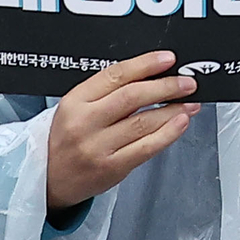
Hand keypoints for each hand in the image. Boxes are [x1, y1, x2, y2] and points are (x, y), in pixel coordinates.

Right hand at [42, 50, 194, 208]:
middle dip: (166, 87)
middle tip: (186, 83)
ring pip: (144, 121)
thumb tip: (151, 77)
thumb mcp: (75, 109)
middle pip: (133, 97)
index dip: (146, 65)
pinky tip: (180, 123)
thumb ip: (107, 93)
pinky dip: (168, 133)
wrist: (50, 180)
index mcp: (75, 101)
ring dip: (173, 109)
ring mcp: (98, 147)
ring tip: (189, 103)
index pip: (116, 75)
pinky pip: (147, 147)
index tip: (168, 59)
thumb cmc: (66, 141)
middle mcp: (85, 123)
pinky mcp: (112, 168)